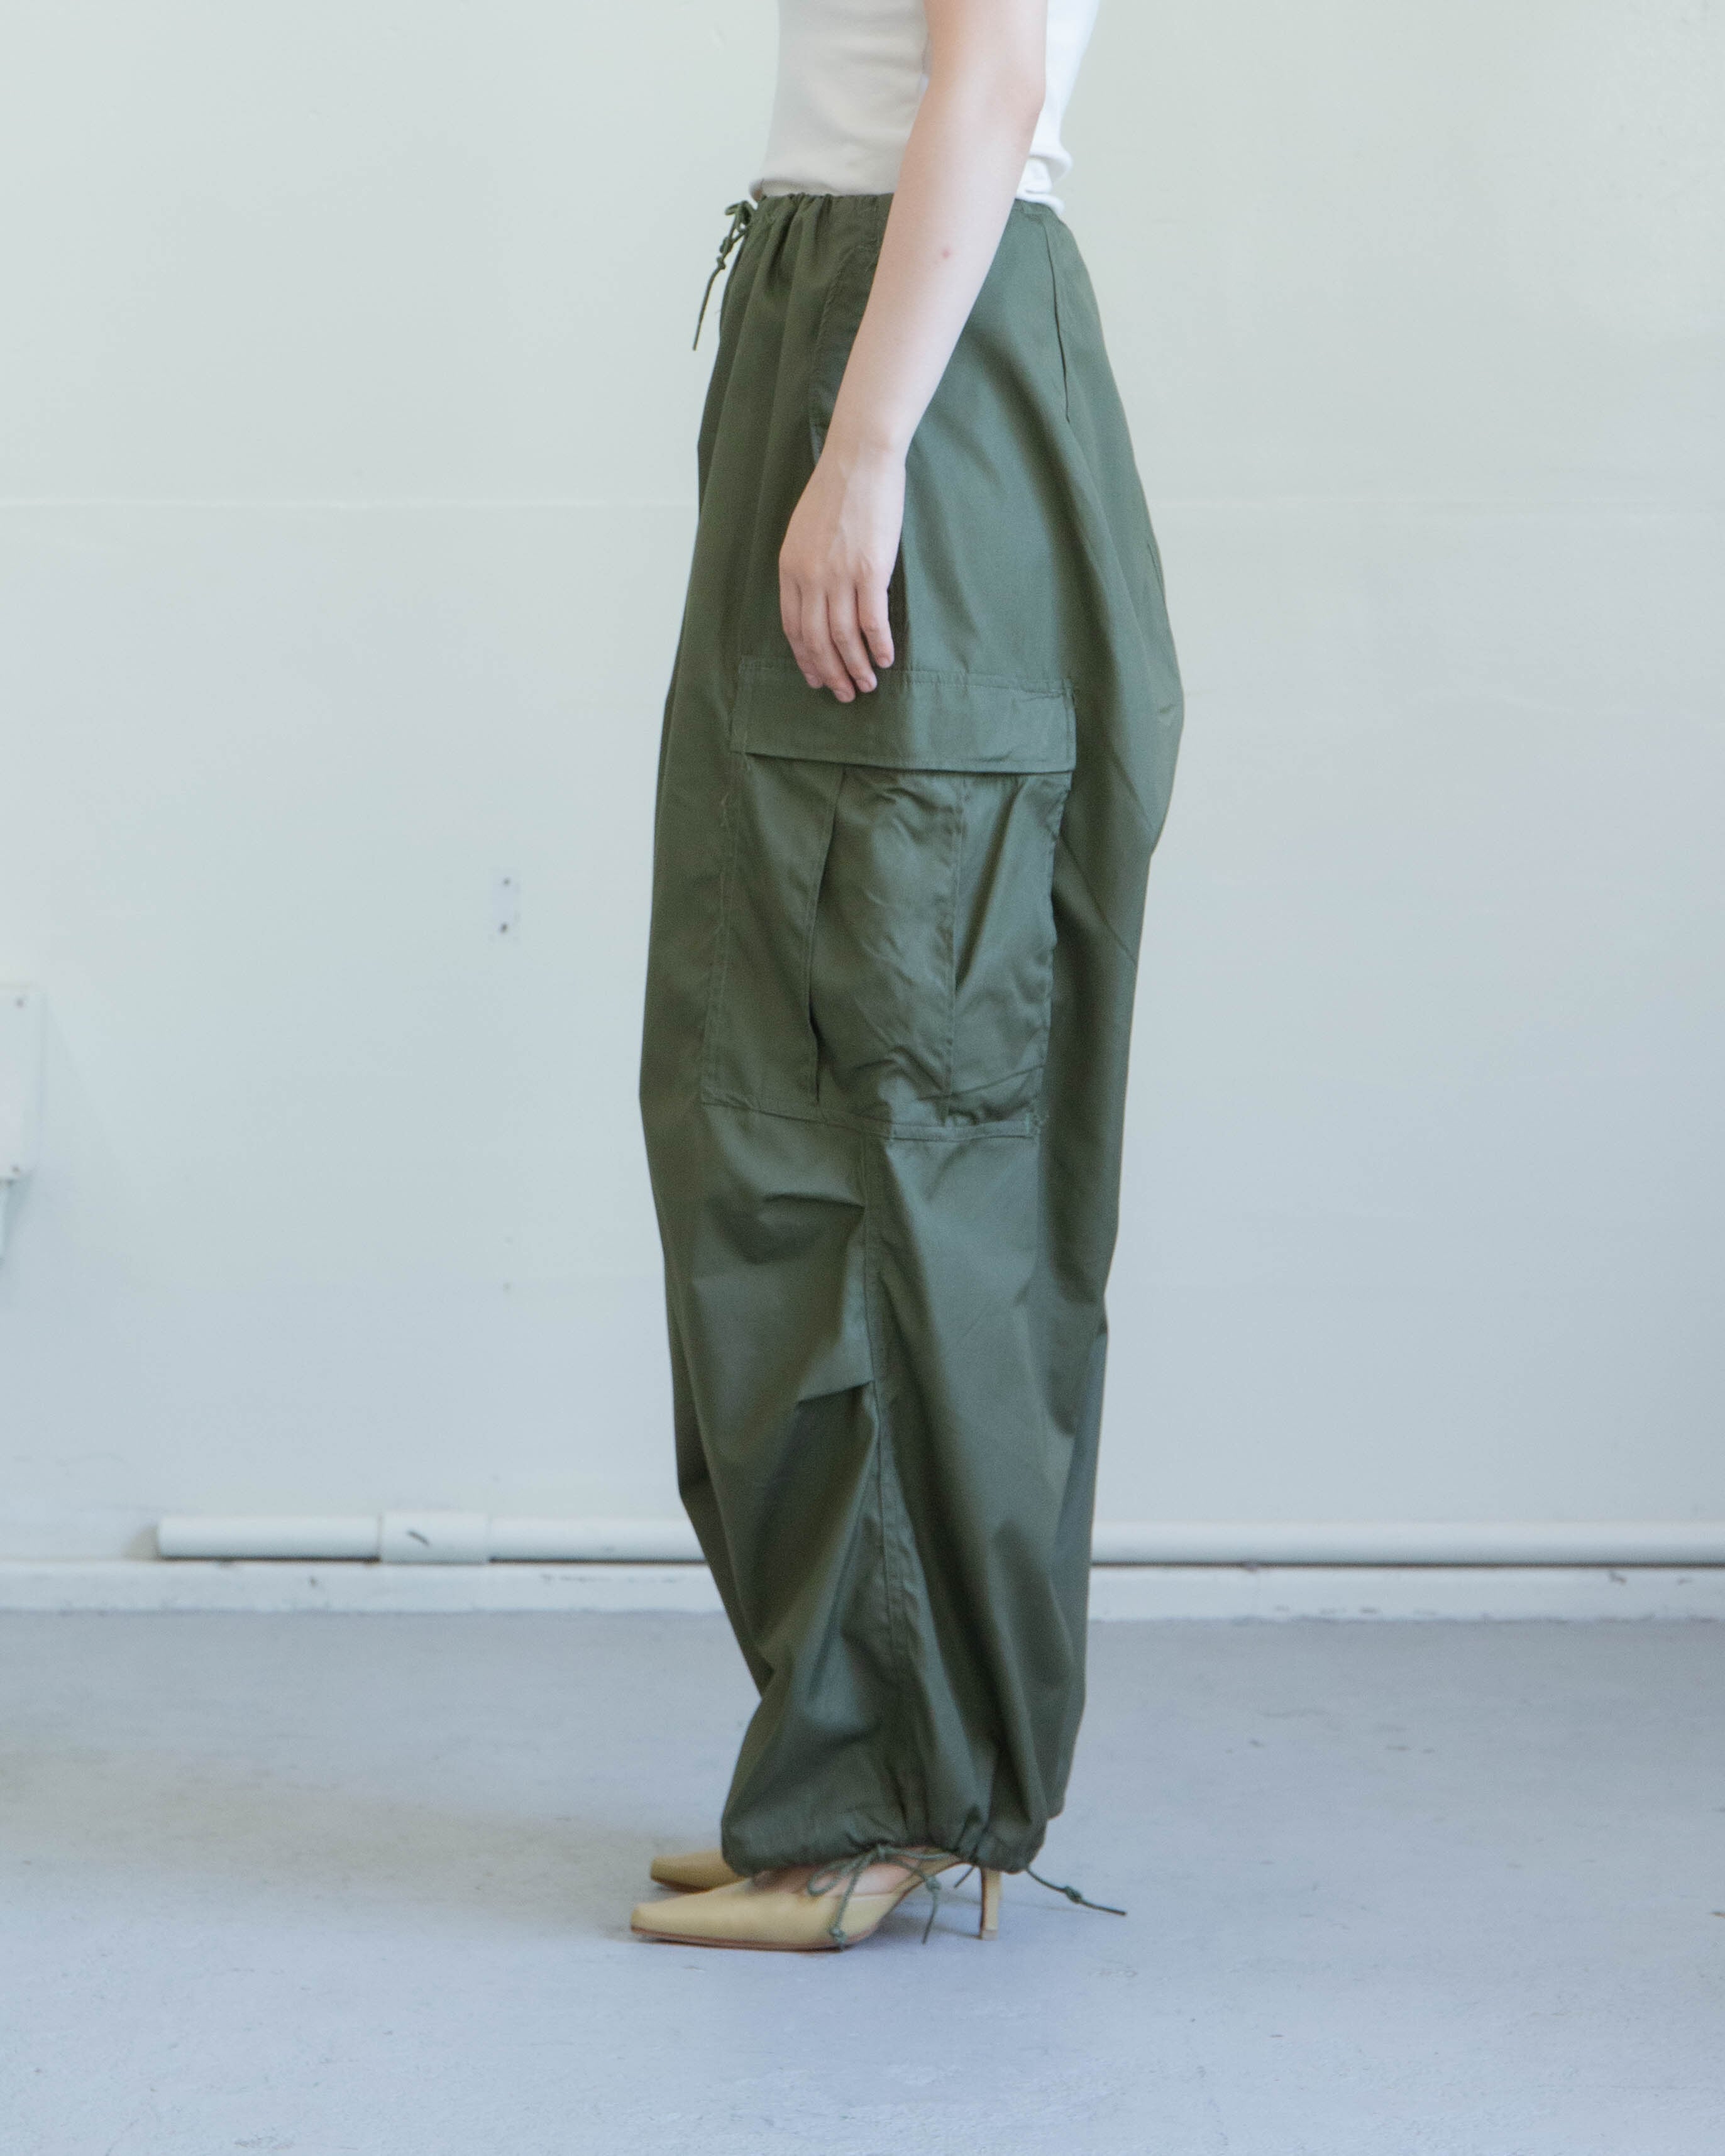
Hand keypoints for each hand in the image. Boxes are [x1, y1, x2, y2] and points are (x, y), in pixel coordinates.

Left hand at [779, 438, 903, 700]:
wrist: (859, 460)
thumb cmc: (837, 491)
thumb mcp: (805, 531)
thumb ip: (807, 565)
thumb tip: (818, 598)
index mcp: (790, 568)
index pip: (792, 627)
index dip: (805, 658)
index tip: (816, 677)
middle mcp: (810, 577)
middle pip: (816, 639)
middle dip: (830, 673)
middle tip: (844, 694)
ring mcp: (839, 576)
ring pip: (843, 637)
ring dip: (855, 667)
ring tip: (866, 685)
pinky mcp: (870, 571)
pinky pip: (872, 621)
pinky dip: (877, 646)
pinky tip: (885, 660)